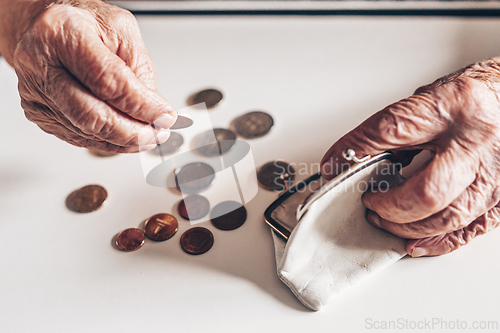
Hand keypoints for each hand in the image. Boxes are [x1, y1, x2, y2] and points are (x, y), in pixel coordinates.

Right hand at [4, 0, 175, 151]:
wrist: (50, 27)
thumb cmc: (85, 24)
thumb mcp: (124, 31)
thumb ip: (140, 71)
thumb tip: (153, 112)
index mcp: (63, 33)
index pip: (107, 82)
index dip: (141, 106)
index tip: (165, 116)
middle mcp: (41, 63)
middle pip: (92, 116)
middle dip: (132, 133)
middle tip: (158, 134)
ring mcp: (35, 91)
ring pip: (86, 132)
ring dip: (123, 141)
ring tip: (147, 135)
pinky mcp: (37, 112)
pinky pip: (77, 137)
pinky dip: (106, 142)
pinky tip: (124, 136)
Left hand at [321, 59, 499, 256]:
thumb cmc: (472, 96)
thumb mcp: (430, 97)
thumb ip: (394, 129)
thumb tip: (351, 158)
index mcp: (455, 106)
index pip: (392, 131)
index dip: (356, 151)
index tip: (334, 166)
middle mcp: (479, 140)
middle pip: (427, 192)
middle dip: (389, 206)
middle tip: (369, 203)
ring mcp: (498, 173)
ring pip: (448, 218)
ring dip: (407, 227)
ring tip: (384, 219)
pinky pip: (470, 229)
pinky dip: (437, 241)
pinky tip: (414, 241)